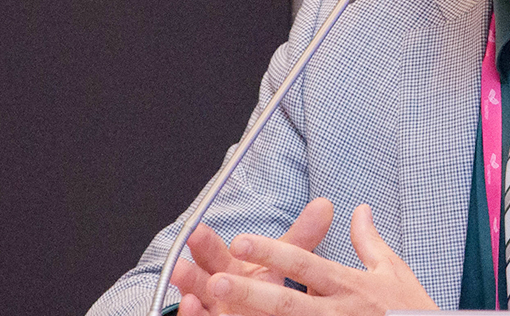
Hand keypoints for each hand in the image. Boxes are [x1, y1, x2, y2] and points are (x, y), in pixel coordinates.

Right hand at [171, 197, 333, 315]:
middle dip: (190, 268)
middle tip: (184, 255)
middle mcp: (217, 291)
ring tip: (183, 286)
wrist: (261, 314)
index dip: (205, 243)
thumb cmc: (266, 290)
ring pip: (197, 304)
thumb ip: (301, 237)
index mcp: (230, 269)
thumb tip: (326, 204)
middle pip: (200, 277)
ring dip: (188, 292)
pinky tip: (191, 307)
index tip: (197, 230)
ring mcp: (215, 312)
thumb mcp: (281, 263)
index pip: (213, 253)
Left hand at [205, 203, 437, 315]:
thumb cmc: (411, 310)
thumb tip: (359, 210)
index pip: (305, 265)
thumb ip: (369, 241)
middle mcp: (338, 313)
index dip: (273, 252)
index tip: (242, 240)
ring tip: (215, 313)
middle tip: (216, 282)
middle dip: (250, 293)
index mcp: (349, 286)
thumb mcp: (393, 271)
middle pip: (288, 304)